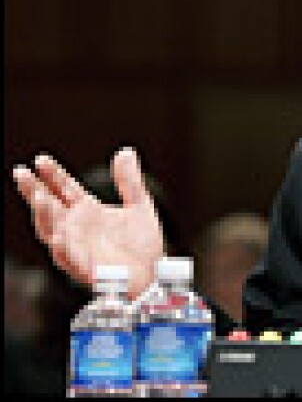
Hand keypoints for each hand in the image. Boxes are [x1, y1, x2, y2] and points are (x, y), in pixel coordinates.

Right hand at [12, 148, 165, 298]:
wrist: (153, 275)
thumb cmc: (142, 245)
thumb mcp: (139, 206)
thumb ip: (130, 181)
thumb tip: (125, 152)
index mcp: (87, 211)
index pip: (64, 189)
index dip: (52, 174)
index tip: (40, 159)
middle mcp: (77, 228)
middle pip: (49, 207)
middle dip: (34, 191)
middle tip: (22, 173)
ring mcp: (78, 248)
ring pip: (53, 231)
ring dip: (45, 215)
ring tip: (40, 197)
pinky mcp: (86, 268)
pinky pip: (70, 259)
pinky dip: (64, 248)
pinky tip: (60, 237)